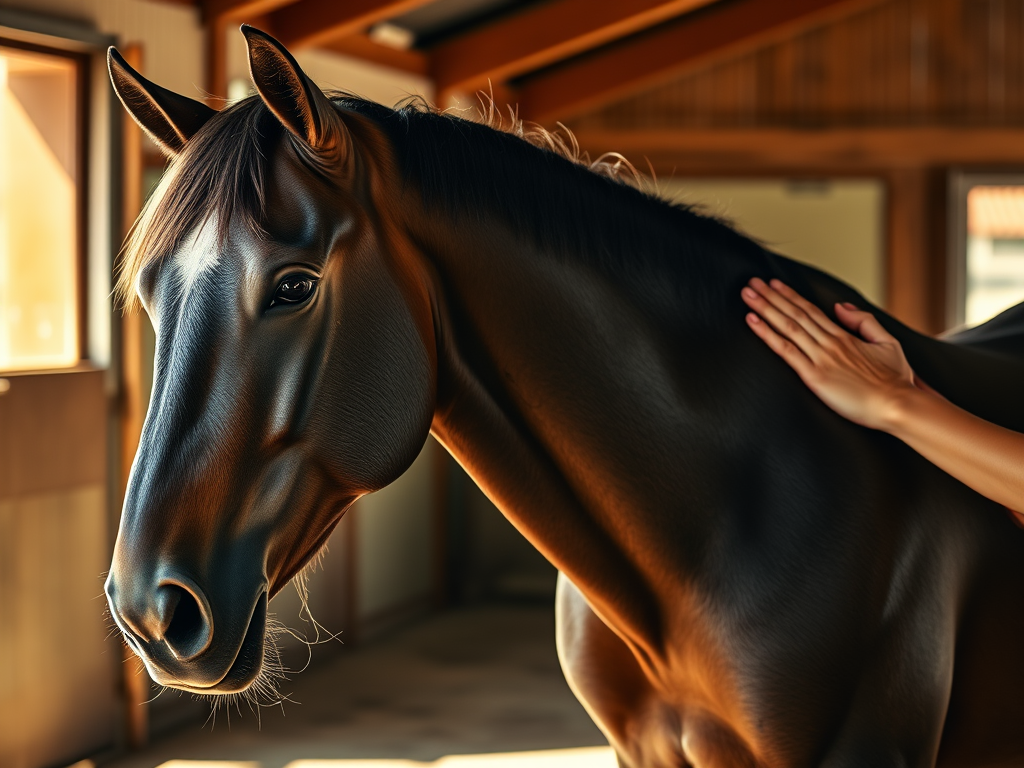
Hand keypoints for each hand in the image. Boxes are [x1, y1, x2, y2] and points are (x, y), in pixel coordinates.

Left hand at [741, 278, 918, 430]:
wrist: (898, 405)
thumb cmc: (895, 380)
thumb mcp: (887, 343)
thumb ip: (864, 322)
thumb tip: (840, 306)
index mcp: (844, 336)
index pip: (810, 311)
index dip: (790, 296)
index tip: (773, 285)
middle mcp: (829, 342)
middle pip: (795, 313)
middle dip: (771, 297)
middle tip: (751, 283)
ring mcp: (821, 358)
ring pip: (787, 326)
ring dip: (765, 308)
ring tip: (747, 294)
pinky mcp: (814, 376)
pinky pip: (786, 351)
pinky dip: (767, 334)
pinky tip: (753, 322)